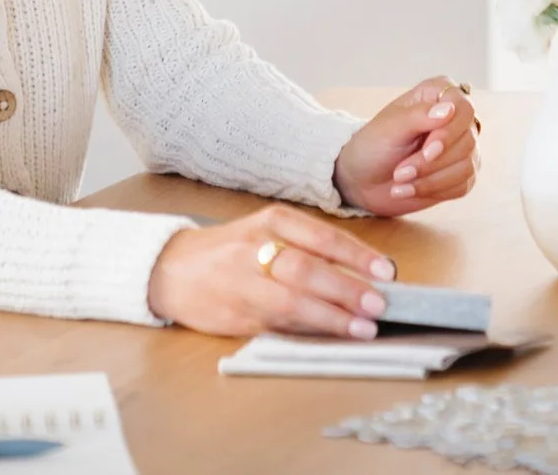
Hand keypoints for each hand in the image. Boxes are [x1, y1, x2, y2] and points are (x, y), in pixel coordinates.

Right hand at [147, 204, 396, 336]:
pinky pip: (278, 324)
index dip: (356, 255)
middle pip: (307, 269)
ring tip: (362, 327)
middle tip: (379, 303)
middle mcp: (256, 248)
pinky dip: (308, 332)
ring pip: (292, 302)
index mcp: (270, 221)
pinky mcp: (236, 315)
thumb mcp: (265, 230)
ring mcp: (244, 283)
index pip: (320, 236)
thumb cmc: (230, 249)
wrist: (171, 268)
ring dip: (332, 317)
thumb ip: (307, 246)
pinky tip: (330, 337)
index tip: (386, 272)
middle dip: (347, 289)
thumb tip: (363, 272)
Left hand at [334, 77, 480, 214]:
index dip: (449, 132)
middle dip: (431, 163)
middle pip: (467, 141)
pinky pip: (463, 185)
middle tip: (400, 172)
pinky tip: (410, 190)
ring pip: (466, 166)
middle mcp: (455, 119)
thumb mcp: (389, 128)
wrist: (363, 180)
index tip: (428, 151)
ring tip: (400, 181)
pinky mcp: (460, 174)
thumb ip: (418, 116)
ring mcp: (461, 147)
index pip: (463, 108)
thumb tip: (449, 109)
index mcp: (438, 95)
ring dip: (430, 180)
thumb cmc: (373, 145)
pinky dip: (434, 190)